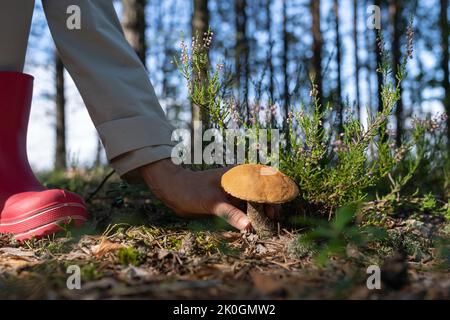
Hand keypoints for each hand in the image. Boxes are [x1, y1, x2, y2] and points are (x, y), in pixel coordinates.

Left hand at [138, 159, 279, 230]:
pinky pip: (244, 209)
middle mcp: (240, 182)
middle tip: (272, 223)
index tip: (275, 212)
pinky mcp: (229, 201)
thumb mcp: (211, 202)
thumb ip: (230, 213)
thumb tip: (248, 226)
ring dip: (260, 214)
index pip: (265, 182)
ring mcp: (235, 192)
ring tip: (265, 228)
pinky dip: (250, 217)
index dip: (274, 196)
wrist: (173, 190)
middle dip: (269, 207)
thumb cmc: (191, 191)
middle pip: (262, 193)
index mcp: (239, 175)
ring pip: (254, 202)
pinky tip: (252, 227)